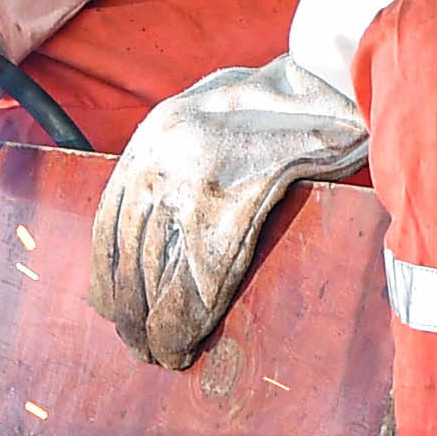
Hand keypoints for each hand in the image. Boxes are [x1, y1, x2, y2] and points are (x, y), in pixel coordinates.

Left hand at [85, 60, 366, 368]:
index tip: (110, 310)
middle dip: (129, 312)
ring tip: (161, 353)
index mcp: (150, 140)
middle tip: (137, 345)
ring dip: (155, 326)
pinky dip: (189, 320)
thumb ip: (174, 160)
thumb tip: (157, 222)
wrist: (329, 83)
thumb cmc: (279, 103)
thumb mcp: (207, 116)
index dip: (107, 277)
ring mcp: (191, 187)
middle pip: (128, 259)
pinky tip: (187, 342)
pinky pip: (199, 281)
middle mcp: (159, 164)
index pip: (108, 227)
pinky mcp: (231, 209)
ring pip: (158, 277)